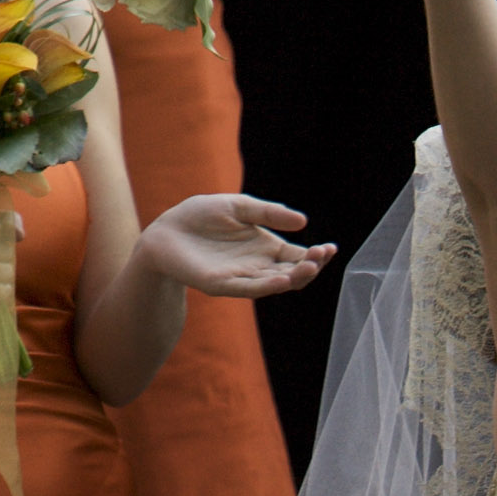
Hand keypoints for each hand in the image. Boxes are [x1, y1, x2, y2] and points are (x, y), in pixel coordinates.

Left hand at [138, 193, 334, 297]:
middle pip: (292, 272)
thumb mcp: (239, 207)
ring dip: (295, 277)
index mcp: (265, 248)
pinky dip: (268, 285)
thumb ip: (268, 213)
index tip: (331, 248)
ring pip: (275, 283)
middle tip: (322, 255)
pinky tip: (283, 278)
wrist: (166, 231)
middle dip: (311, 266)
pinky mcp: (223, 285)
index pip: (297, 256)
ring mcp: (242, 278)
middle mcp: (258, 266)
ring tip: (309, 266)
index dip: (317, 255)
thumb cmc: (200, 217)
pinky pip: (250, 288)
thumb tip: (303, 222)